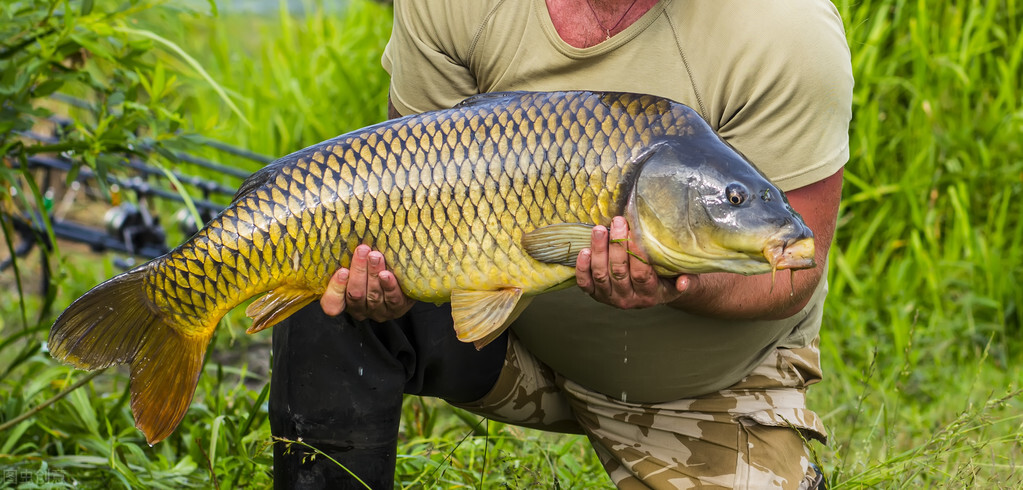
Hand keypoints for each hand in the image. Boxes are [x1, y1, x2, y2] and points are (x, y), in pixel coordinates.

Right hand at [320, 244, 415, 321]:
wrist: (404, 281)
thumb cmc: (372, 267)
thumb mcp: (358, 264)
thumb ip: (350, 256)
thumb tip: (347, 228)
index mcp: (344, 301)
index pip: (332, 304)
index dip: (335, 289)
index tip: (342, 271)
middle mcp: (360, 309)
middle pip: (355, 294)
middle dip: (358, 271)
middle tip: (362, 250)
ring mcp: (378, 312)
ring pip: (373, 295)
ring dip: (373, 274)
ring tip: (376, 256)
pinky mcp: (397, 309)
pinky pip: (392, 299)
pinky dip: (389, 286)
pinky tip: (387, 274)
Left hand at [575, 216, 691, 308]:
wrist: (654, 292)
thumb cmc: (668, 278)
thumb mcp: (682, 279)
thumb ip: (686, 279)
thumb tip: (684, 281)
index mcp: (650, 294)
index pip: (641, 274)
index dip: (636, 253)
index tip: (633, 231)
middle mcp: (629, 299)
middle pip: (619, 272)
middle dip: (616, 245)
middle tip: (617, 222)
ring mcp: (610, 298)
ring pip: (601, 275)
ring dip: (598, 251)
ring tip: (599, 229)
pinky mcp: (595, 294)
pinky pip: (585, 283)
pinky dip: (582, 268)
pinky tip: (584, 250)